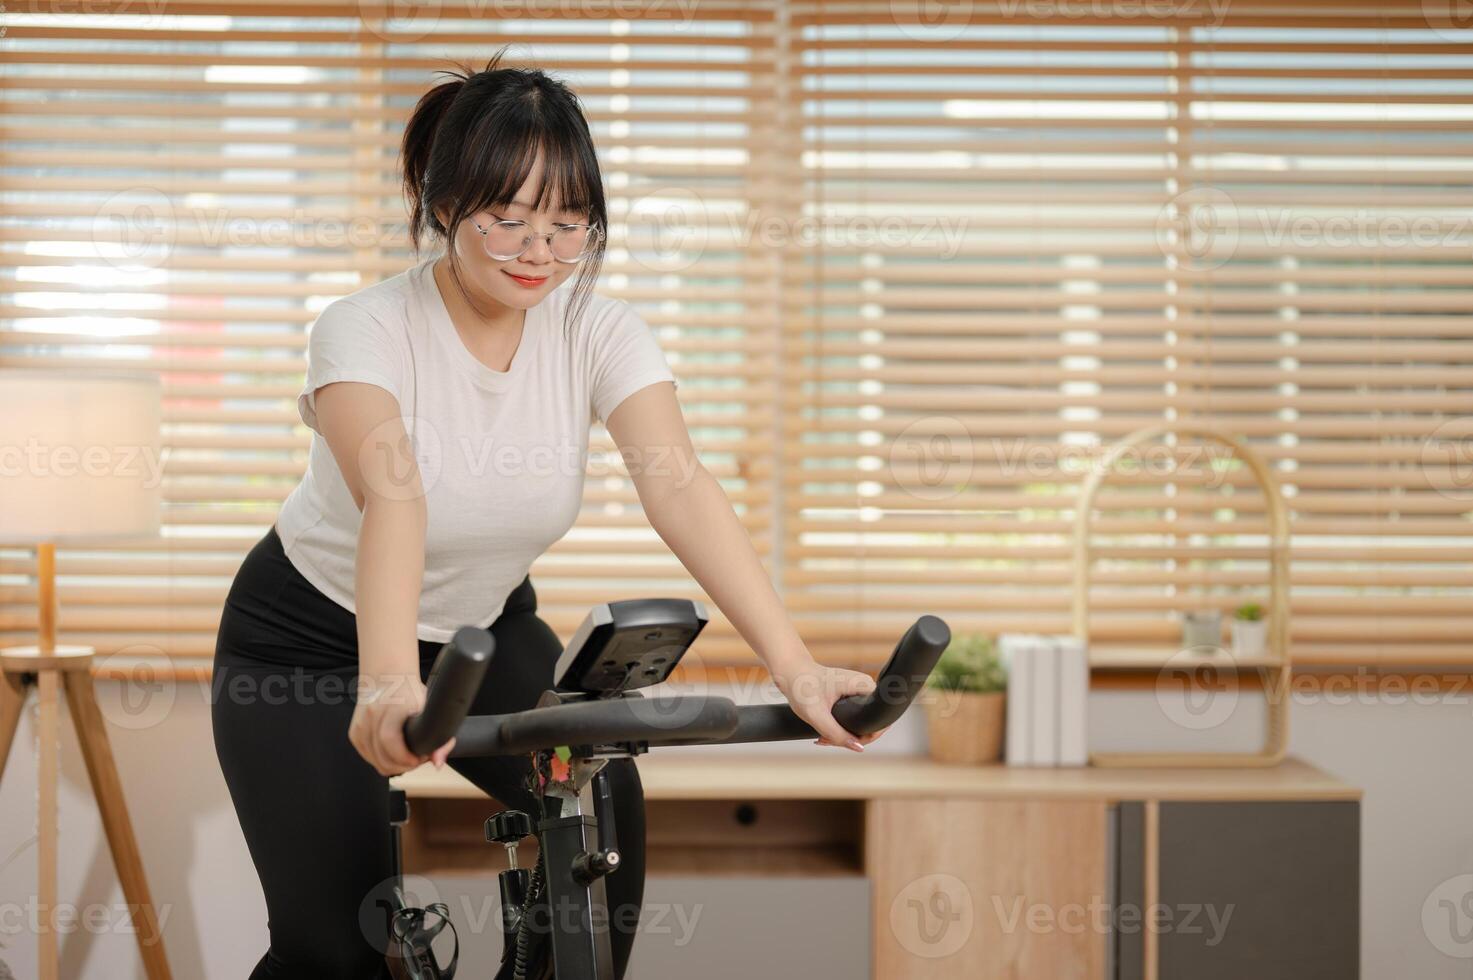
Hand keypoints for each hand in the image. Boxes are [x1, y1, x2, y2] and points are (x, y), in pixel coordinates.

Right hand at [348, 671, 455, 775]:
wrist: (387, 679)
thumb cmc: (411, 694)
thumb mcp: (430, 710)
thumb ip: (440, 739)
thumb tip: (437, 763)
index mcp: (392, 706)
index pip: (389, 739)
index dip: (404, 757)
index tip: (419, 759)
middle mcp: (372, 715)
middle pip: (382, 757)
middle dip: (403, 766)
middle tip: (417, 759)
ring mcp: (360, 725)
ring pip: (376, 762)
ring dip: (394, 766)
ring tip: (408, 756)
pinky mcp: (354, 734)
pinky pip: (369, 758)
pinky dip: (382, 761)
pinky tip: (395, 753)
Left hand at [770, 656, 890, 751]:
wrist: (791, 671)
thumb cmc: (802, 687)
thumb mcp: (817, 715)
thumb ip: (837, 733)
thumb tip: (859, 748)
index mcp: (864, 686)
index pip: (879, 720)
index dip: (866, 737)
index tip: (842, 741)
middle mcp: (866, 687)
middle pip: (870, 723)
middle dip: (851, 738)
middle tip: (826, 740)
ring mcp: (859, 691)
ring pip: (861, 722)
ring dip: (844, 734)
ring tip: (822, 738)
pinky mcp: (852, 695)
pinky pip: (854, 717)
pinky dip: (840, 727)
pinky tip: (824, 733)